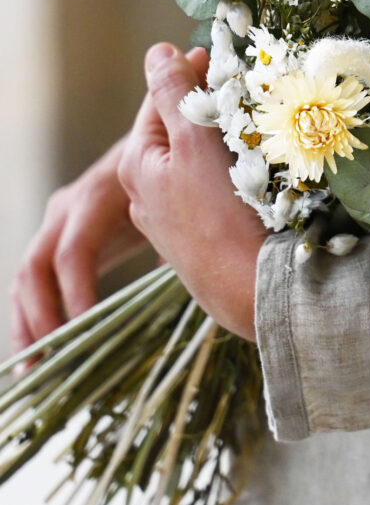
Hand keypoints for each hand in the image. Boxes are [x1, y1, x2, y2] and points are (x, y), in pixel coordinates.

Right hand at [9, 131, 156, 368]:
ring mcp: (56, 221)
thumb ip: (179, 235)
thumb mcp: (175, 196)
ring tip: (31, 373)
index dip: (77, 293)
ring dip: (26, 325)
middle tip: (51, 363)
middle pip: (37, 266)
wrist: (154, 144)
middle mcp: (68, 207)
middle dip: (40, 317)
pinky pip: (33, 279)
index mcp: (99, 195)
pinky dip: (31, 316)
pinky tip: (36, 355)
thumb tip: (196, 279)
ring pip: (26, 277)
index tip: (87, 331)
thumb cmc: (173, 175)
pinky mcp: (55, 237)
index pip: (74, 251)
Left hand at [118, 44, 265, 341]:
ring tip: (253, 127)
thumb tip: (156, 52)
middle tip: (243, 87)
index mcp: (137, 164)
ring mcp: (174, 221)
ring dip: (221, 142)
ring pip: (197, 163)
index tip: (220, 54)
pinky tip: (254, 175)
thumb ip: (174, 93)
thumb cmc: (220, 213)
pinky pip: (214, 191)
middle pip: (178, 131)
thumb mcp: (193, 142)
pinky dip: (230, 174)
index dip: (189, 70)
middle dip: (206, 107)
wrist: (251, 290)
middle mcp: (147, 194)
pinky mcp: (201, 241)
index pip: (159, 97)